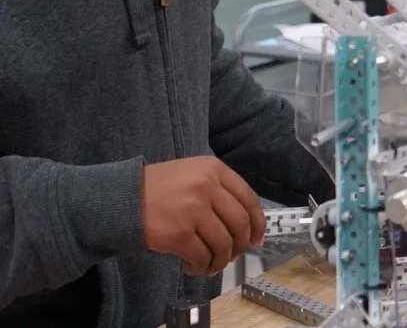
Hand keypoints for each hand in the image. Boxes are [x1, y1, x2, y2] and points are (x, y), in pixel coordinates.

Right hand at [141, 157, 265, 275]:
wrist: (120, 198)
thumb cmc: (158, 188)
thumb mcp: (193, 174)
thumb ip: (219, 190)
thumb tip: (245, 224)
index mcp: (214, 169)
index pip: (249, 199)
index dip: (258, 223)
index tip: (257, 239)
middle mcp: (207, 186)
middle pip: (240, 223)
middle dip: (240, 245)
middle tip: (233, 256)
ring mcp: (193, 209)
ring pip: (223, 243)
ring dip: (221, 260)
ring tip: (211, 264)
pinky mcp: (178, 233)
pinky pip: (202, 256)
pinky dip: (202, 266)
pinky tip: (194, 266)